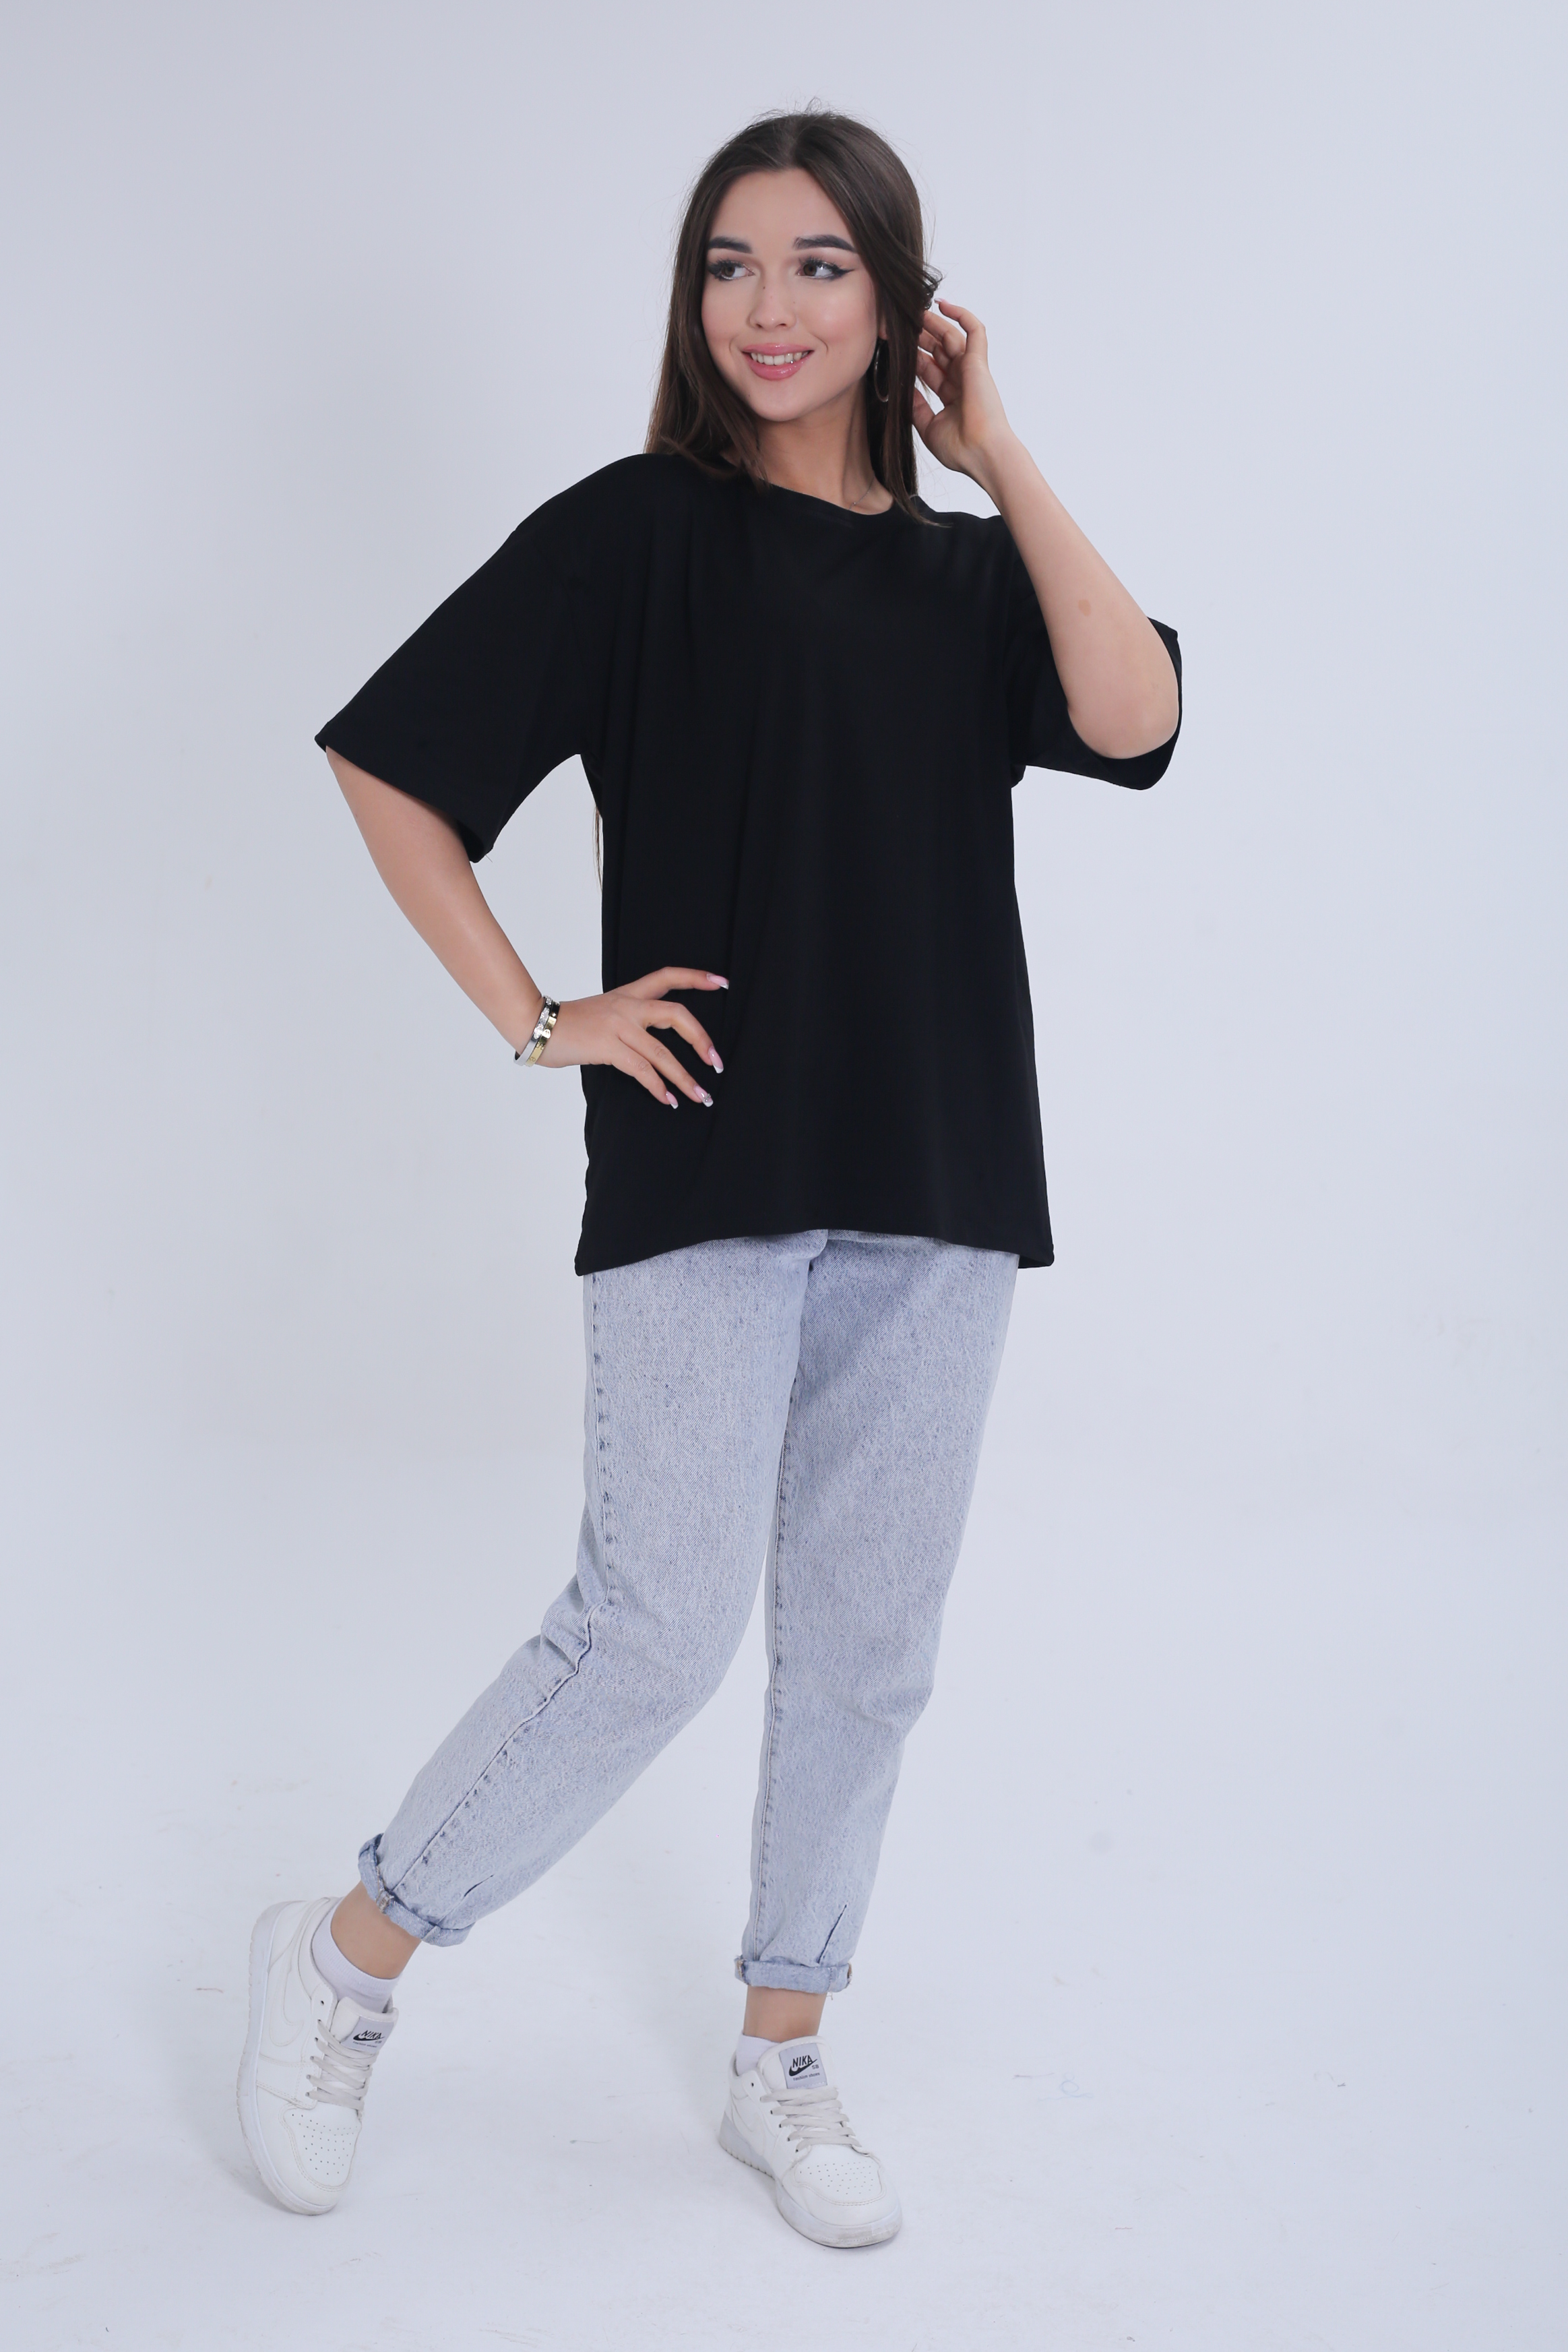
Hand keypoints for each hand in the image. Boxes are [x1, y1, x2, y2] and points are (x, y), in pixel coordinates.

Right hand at [539, 966, 726, 1108]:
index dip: (697, 978)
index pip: (668, 976)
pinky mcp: (608, 1047)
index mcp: (629, 993)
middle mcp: (628, 1006)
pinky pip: (641, 1069)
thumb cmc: (570, 1023)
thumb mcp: (604, 1011)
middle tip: (716, 1062)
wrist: (536, 1024)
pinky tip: (668, 1100)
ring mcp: (618, 1026)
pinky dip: (658, 1087)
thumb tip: (652, 1043)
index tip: (722, 983)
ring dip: (684, 1078)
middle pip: (676, 1015)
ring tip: (700, 1095)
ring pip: (662, 1052)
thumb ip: (629, 1019)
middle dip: (701, 1040)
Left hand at [912, 302, 1015, 488]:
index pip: (929, 369)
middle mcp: (962, 380)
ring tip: (915, 310)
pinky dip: (962, 315)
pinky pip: (975, 331)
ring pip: (952, 336)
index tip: (893, 347)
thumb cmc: (960, 449)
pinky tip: (944, 304)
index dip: (913, 357)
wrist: (981, 453)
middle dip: (920, 336)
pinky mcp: (979, 363)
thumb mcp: (928, 427)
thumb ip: (916, 407)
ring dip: (934, 322)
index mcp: (952, 396)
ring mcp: (971, 370)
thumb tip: (902, 391)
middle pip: (939, 350)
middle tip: (900, 323)